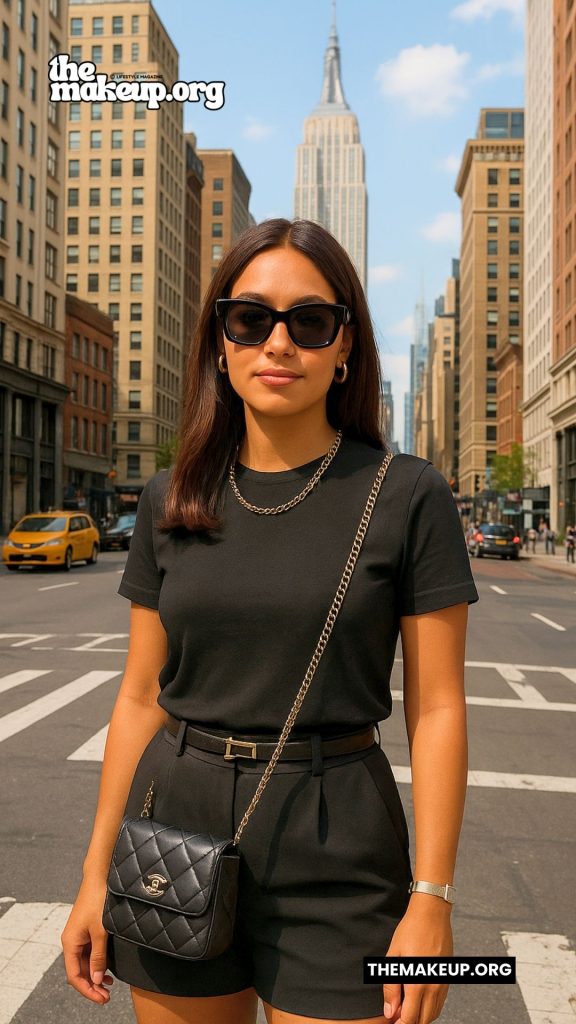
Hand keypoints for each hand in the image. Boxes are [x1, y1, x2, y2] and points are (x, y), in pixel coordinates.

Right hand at [60, 877, 114, 1003]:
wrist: (98, 878)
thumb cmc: (98, 901)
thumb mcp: (100, 931)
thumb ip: (98, 956)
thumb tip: (96, 979)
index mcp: (70, 943)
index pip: (74, 976)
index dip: (87, 990)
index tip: (101, 999)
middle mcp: (71, 941)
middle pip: (79, 971)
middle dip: (92, 986)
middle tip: (107, 996)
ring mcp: (79, 936)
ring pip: (84, 963)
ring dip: (95, 975)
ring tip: (109, 986)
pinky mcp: (86, 931)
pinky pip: (89, 953)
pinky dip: (97, 963)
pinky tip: (107, 969)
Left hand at [382, 898, 452, 1022]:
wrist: (431, 914)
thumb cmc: (410, 931)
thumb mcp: (393, 957)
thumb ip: (391, 987)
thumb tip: (390, 1012)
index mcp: (417, 983)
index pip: (410, 1019)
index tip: (392, 1020)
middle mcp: (433, 987)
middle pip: (423, 1020)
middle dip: (410, 1021)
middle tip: (397, 1013)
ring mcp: (442, 983)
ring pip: (433, 1014)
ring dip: (420, 1016)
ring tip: (406, 1006)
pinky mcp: (447, 978)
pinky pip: (440, 1003)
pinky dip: (430, 1008)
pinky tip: (419, 999)